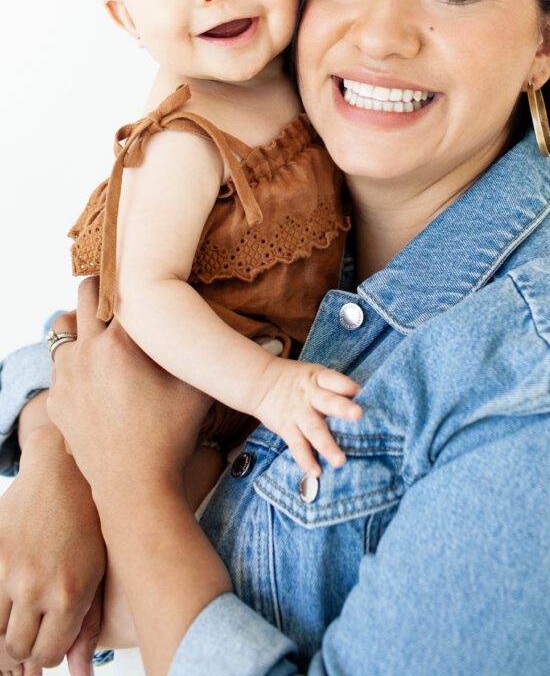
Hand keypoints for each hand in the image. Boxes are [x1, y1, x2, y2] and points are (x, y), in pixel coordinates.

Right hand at [0, 424, 104, 672]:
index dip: (47, 655)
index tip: (49, 643)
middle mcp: (36, 587)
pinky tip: (7, 601)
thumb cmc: (88, 523)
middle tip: (30, 636)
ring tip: (17, 621)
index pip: (47, 654)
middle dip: (23, 650)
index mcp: (70, 594)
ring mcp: (8, 572)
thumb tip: (82, 675)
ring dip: (3, 634)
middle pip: (16, 648)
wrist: (63, 474)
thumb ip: (87, 627)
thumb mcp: (99, 573)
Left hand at [47, 278, 212, 502]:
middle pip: (86, 294)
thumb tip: (275, 338)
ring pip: (64, 330)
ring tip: (108, 336)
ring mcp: (66, 377)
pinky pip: (60, 367)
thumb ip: (226, 358)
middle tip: (124, 297)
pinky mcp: (57, 402)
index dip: (137, 281)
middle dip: (104, 291)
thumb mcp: (201, 391)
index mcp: (121, 342)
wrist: (134, 486)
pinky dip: (75, 362)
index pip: (123, 287)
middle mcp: (86, 352)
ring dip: (84, 326)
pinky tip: (98, 376)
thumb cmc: (171, 435)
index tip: (146, 279)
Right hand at [254, 356, 361, 475]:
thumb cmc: (297, 381)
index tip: (364, 394)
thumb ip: (335, 388)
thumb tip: (366, 401)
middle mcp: (310, 396)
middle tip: (359, 415)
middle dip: (343, 409)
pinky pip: (297, 446)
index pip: (335, 380)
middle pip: (328, 402)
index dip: (348, 386)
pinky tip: (316, 472)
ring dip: (327, 446)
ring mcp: (298, 413)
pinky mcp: (287, 429)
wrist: (261, 382)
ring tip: (340, 461)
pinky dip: (306, 460)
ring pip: (314, 429)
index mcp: (319, 379)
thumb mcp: (314, 376)